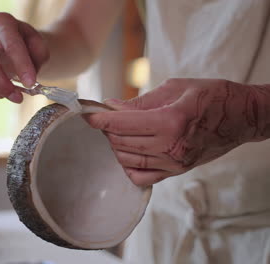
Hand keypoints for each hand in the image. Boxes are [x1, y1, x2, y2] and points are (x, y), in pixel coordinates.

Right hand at [0, 12, 48, 102]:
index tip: (31, 83)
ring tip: (13, 96)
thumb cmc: (28, 45)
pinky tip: (2, 90)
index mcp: (2, 22)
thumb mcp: (39, 44)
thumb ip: (38, 55)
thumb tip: (29, 75)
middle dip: (2, 83)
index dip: (21, 65)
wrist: (15, 45)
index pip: (11, 45)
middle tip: (18, 98)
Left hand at [85, 78, 269, 185]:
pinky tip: (127, 153)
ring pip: (128, 160)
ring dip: (115, 145)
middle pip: (122, 142)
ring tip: (115, 131)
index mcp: (171, 121)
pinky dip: (128, 167)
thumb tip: (112, 106)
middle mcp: (171, 146)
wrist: (244, 117)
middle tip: (103, 118)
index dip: (100, 119)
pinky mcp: (177, 171)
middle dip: (106, 130)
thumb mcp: (176, 88)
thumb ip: (141, 101)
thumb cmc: (213, 96)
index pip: (123, 124)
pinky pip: (142, 177)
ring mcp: (174, 163)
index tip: (87, 114)